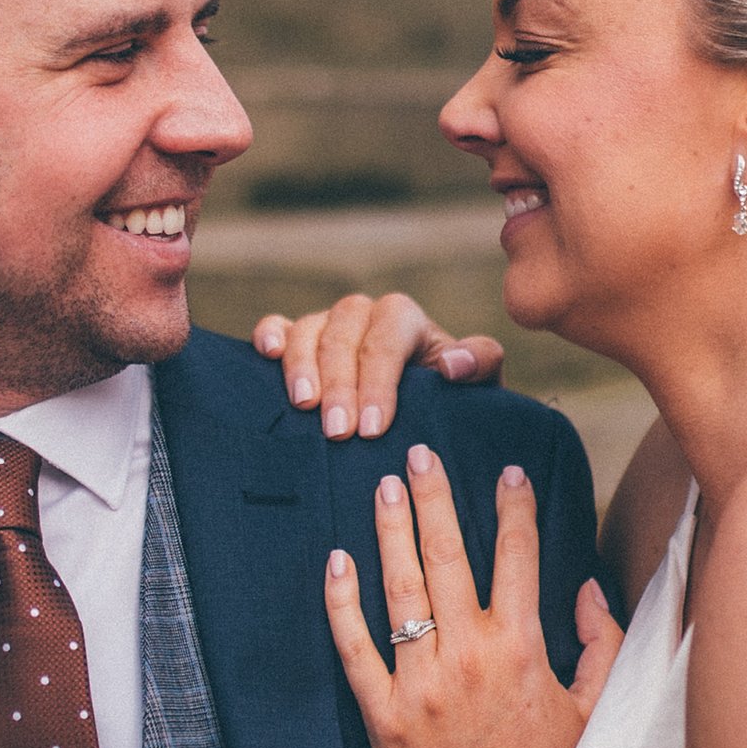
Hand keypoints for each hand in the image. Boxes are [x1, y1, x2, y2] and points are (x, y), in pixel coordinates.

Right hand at [253, 291, 503, 439]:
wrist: (420, 410)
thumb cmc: (447, 399)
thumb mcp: (477, 384)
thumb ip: (480, 363)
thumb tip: (451, 365)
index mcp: (404, 319)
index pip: (386, 341)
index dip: (377, 382)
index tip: (371, 428)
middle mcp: (363, 314)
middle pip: (343, 336)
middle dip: (340, 385)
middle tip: (338, 432)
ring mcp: (327, 325)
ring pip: (308, 330)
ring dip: (302, 366)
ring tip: (304, 406)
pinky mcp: (298, 339)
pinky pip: (277, 325)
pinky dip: (269, 334)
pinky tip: (267, 354)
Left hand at [326, 441, 621, 747]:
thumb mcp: (597, 714)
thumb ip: (600, 645)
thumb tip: (589, 590)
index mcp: (524, 651)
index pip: (519, 558)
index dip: (514, 509)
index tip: (508, 472)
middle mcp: (470, 658)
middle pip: (449, 558)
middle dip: (435, 499)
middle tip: (419, 454)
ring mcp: (422, 687)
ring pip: (401, 592)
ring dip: (390, 532)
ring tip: (382, 488)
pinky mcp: (384, 720)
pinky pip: (355, 650)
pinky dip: (343, 603)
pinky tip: (336, 563)